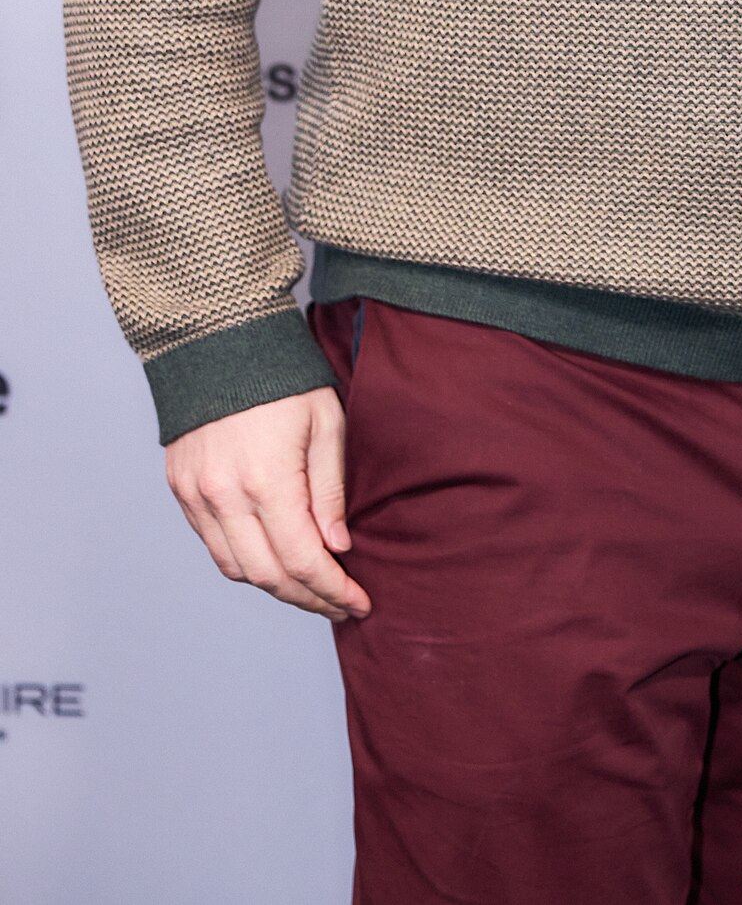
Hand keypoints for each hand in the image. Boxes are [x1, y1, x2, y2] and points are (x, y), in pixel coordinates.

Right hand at [165, 387, 369, 621]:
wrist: (219, 339)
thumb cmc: (284, 376)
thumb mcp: (326, 422)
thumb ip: (329, 490)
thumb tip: (337, 548)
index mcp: (266, 480)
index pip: (302, 561)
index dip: (333, 590)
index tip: (360, 602)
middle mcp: (224, 496)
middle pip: (267, 577)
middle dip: (308, 599)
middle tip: (340, 603)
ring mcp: (196, 496)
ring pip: (235, 569)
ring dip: (275, 587)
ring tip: (311, 588)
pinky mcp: (181, 490)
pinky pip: (212, 545)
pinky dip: (244, 562)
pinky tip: (272, 559)